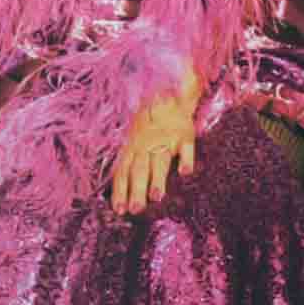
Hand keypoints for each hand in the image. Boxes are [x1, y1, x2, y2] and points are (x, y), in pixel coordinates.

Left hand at [109, 69, 200, 215]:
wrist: (169, 94)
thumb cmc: (148, 122)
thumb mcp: (132, 137)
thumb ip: (127, 160)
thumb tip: (117, 187)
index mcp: (132, 146)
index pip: (123, 171)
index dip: (120, 190)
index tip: (119, 210)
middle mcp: (147, 144)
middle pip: (140, 169)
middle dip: (137, 189)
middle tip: (136, 209)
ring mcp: (166, 139)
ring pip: (160, 160)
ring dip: (158, 178)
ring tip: (157, 197)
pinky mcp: (185, 135)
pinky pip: (186, 148)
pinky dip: (186, 159)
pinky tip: (185, 172)